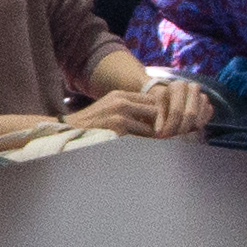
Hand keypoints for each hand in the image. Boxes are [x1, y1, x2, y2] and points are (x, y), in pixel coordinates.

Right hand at [73, 76, 211, 139]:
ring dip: (160, 136)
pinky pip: (142, 136)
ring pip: (152, 124)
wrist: (69, 134)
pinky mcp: (118, 126)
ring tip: (169, 146)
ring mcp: (120, 113)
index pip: (151, 100)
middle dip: (165, 124)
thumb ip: (128, 110)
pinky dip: (149, 144)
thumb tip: (153, 120)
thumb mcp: (109, 110)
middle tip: (177, 136)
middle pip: (155, 110)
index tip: (174, 125)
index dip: (163, 113)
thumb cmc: (90, 127)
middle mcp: (121, 100)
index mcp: (120, 95)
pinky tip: (154, 151)